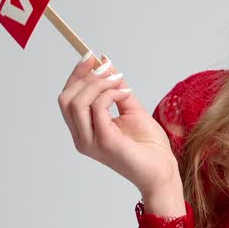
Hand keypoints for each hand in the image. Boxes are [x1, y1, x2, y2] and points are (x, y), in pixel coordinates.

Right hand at [57, 52, 179, 195]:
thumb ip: (117, 89)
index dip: (77, 75)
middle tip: (108, 69)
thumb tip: (106, 64)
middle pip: (66, 99)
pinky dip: (110, 94)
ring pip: (77, 102)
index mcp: (84, 130)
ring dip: (98, 84)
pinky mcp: (105, 142)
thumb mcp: (131, 109)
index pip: (67, 99)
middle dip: (85, 77)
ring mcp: (90, 141)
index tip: (91, 57)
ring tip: (119, 82)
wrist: (162, 171)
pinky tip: (125, 93)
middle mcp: (82, 137)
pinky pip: (97, 108)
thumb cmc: (148, 145)